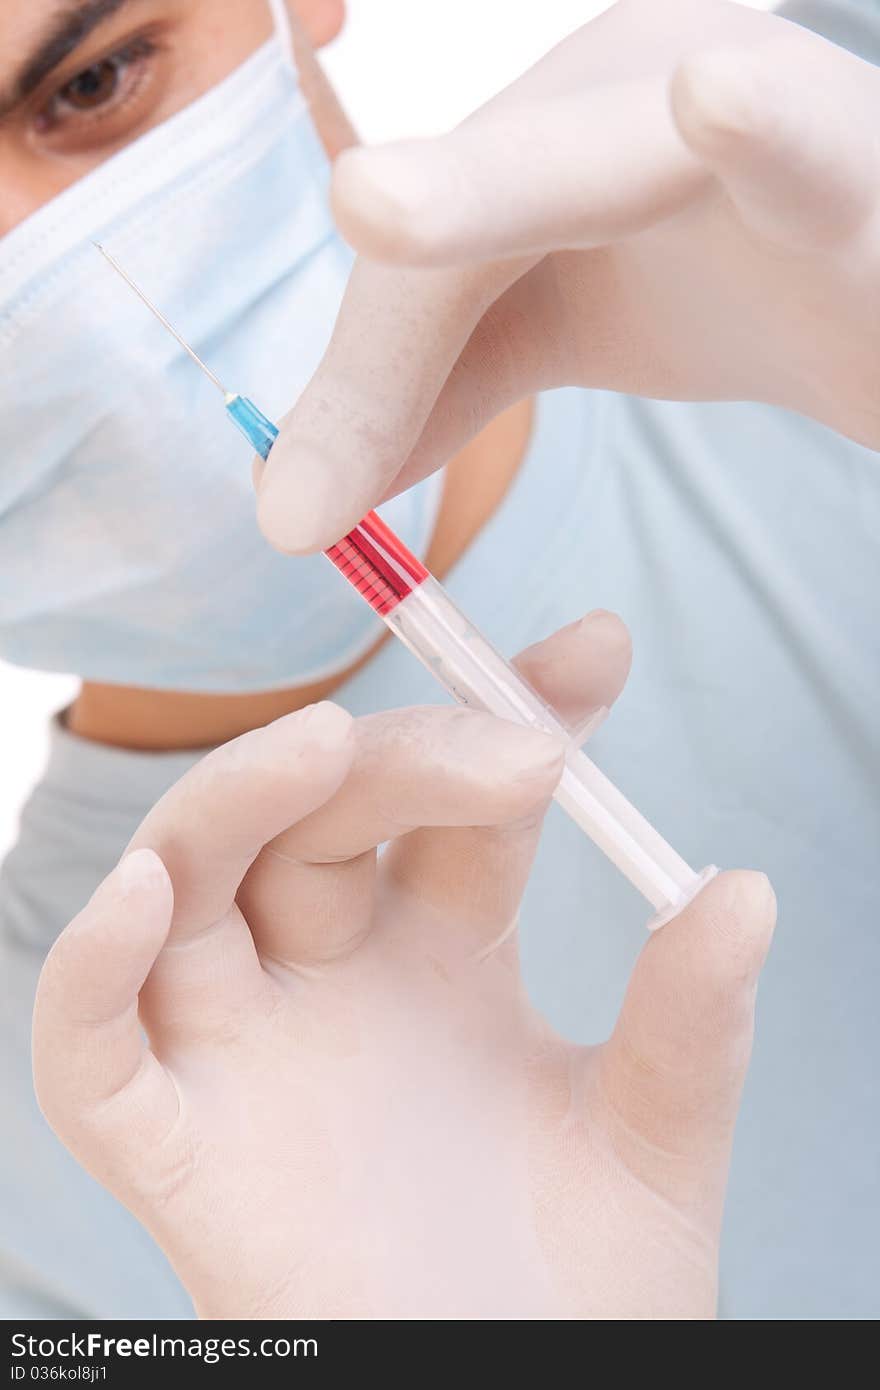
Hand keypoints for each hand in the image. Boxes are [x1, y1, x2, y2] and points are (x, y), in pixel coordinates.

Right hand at [33, 613, 774, 1319]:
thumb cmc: (581, 1298)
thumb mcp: (653, 1142)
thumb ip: (689, 1024)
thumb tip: (742, 888)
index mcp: (440, 957)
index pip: (457, 802)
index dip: (513, 714)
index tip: (592, 651)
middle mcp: (331, 981)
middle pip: (320, 813)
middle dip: (408, 753)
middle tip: (522, 748)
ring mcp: (247, 1054)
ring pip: (189, 879)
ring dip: (236, 798)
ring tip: (325, 744)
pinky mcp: (179, 1151)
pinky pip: (91, 1048)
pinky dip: (92, 968)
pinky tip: (142, 894)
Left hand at [256, 0, 879, 552]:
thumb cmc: (723, 282)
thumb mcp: (550, 331)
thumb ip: (425, 391)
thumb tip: (299, 498)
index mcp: (537, 140)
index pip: (424, 274)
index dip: (364, 387)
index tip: (299, 517)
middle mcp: (624, 94)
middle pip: (495, 183)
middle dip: (424, 216)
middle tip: (349, 222)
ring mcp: (739, 116)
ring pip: (610, 155)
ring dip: (503, 181)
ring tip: (388, 203)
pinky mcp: (850, 172)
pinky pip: (805, 154)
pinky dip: (767, 132)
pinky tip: (716, 97)